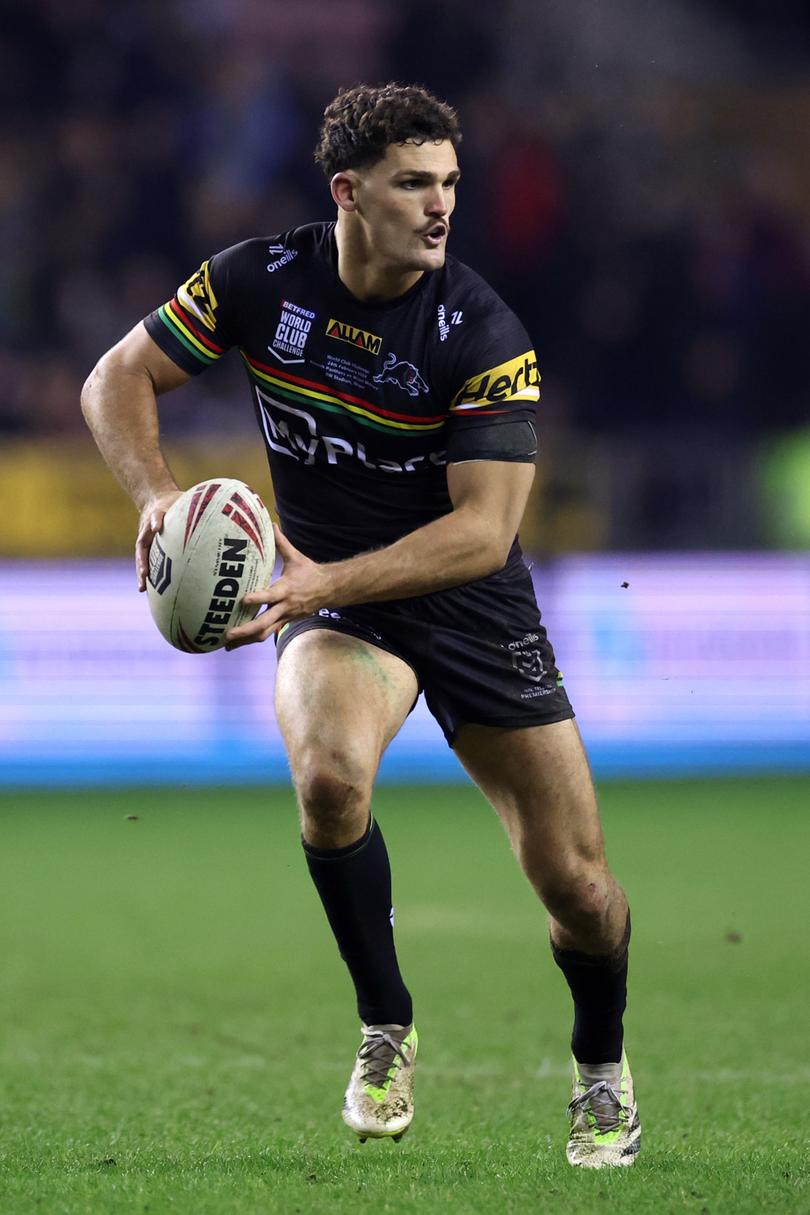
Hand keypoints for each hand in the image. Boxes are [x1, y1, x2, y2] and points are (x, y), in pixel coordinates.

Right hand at [136, 489, 182, 590]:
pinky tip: (152, 592)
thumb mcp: (181, 499)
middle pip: (142, 546)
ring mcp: (146, 541)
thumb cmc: (173, 502)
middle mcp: (147, 531)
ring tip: (141, 588)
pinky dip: (149, 575)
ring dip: (142, 572)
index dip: (156, 521)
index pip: (155, 516)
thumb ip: (191, 503)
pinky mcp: (149, 549)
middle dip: (142, 560)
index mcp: (155, 516)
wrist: (156, 501)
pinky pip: (149, 562)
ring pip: (142, 558)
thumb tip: (211, 503)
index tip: (156, 527)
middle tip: (144, 573)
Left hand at [225, 526, 332, 648]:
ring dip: (246, 640)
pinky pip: (267, 633)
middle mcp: (285, 607)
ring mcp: (285, 617)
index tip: (243, 600)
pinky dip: (253, 638)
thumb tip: (271, 524)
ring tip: (227, 645)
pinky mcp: (285, 622)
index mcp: (286, 590)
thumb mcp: (296, 557)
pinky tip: (239, 643)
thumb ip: (281, 543)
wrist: (330, 590)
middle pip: (264, 623)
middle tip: (228, 634)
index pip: (270, 596)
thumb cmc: (310, 572)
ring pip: (264, 633)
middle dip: (245, 630)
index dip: (257, 598)